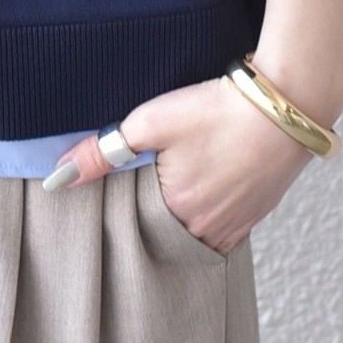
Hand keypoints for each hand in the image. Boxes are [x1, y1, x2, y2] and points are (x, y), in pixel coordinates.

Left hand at [43, 73, 316, 254]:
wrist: (283, 105)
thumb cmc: (215, 111)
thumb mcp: (150, 123)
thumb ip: (102, 152)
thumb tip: (59, 178)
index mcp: (176, 214)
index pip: (133, 232)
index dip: (121, 215)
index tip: (112, 199)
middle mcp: (207, 230)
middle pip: (166, 237)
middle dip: (149, 223)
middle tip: (140, 194)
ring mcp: (237, 225)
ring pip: (196, 235)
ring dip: (180, 221)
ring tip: (169, 191)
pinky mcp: (257, 213)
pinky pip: (224, 229)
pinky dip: (209, 217)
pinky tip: (203, 192)